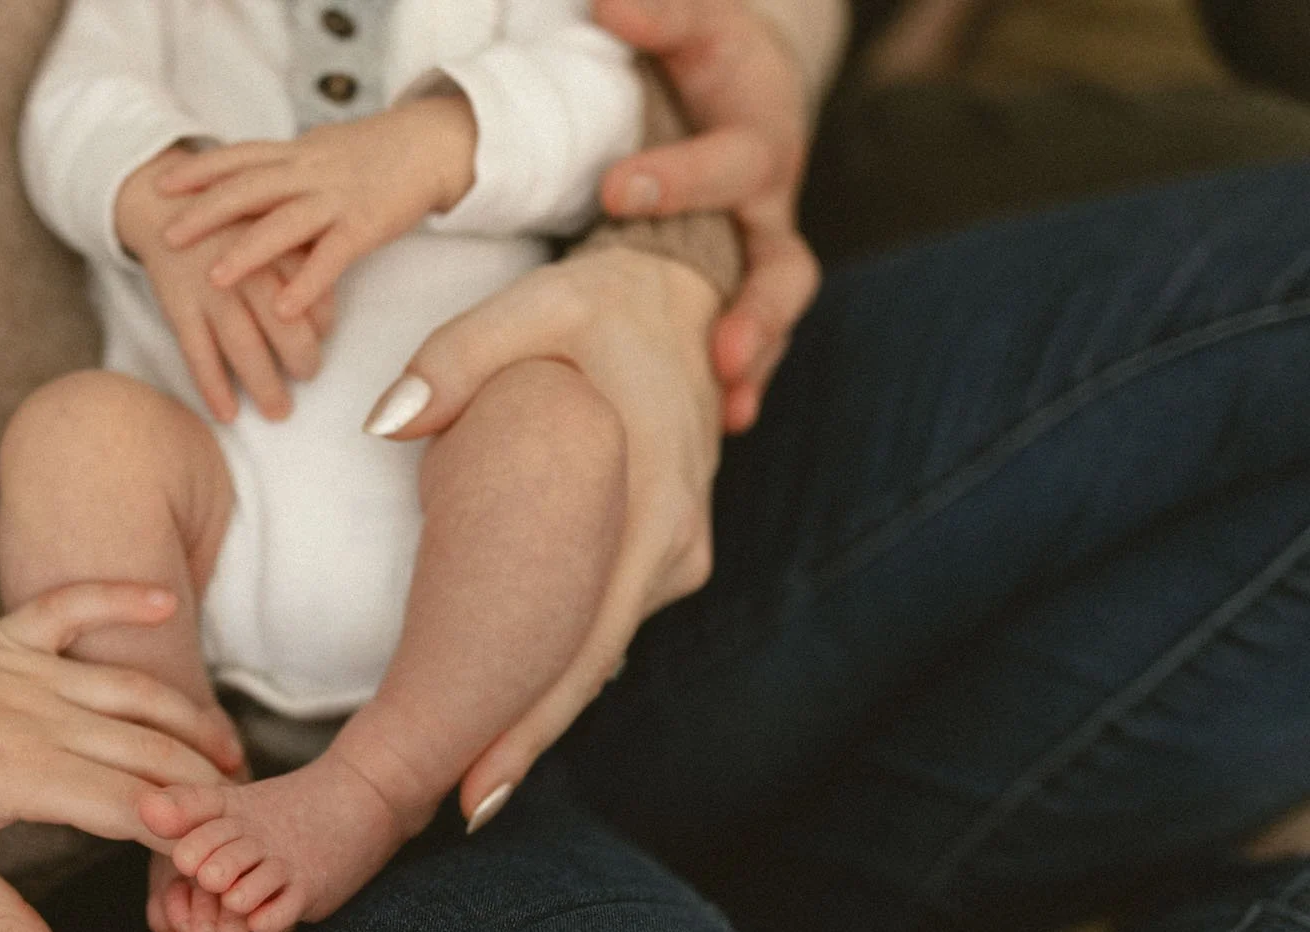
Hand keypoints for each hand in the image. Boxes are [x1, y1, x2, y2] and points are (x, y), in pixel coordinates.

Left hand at [0, 583, 241, 931]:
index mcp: (21, 774)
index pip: (131, 808)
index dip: (184, 835)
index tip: (220, 862)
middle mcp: (37, 714)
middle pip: (149, 751)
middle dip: (206, 787)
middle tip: (247, 821)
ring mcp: (25, 667)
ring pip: (130, 690)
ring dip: (188, 717)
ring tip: (232, 753)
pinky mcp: (4, 633)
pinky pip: (72, 606)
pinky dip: (118, 598)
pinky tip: (164, 601)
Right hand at [118, 148, 333, 422]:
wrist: (162, 203)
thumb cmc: (232, 221)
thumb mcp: (272, 224)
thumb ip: (302, 260)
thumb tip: (327, 314)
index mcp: (276, 245)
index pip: (312, 292)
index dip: (323, 322)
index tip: (323, 338)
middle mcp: (246, 268)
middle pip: (283, 324)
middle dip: (301, 358)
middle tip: (309, 376)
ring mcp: (209, 290)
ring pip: (242, 345)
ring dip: (263, 384)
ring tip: (279, 412)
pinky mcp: (177, 305)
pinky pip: (196, 353)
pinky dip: (212, 386)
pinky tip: (227, 414)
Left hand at [155, 95, 478, 322]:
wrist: (433, 142)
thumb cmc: (374, 153)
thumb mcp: (321, 152)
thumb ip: (284, 167)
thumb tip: (244, 177)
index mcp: (297, 154)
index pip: (239, 157)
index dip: (199, 171)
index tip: (162, 187)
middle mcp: (310, 172)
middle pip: (249, 189)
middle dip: (206, 213)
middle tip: (168, 237)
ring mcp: (338, 198)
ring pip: (284, 223)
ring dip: (246, 252)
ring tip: (214, 278)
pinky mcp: (367, 225)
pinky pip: (332, 257)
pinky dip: (306, 283)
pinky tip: (283, 309)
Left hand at [363, 247, 722, 825]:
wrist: (686, 292)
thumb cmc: (600, 304)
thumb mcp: (533, 305)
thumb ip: (456, 357)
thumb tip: (388, 422)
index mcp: (652, 501)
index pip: (587, 637)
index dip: (534, 718)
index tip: (478, 784)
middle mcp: (672, 546)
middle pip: (591, 666)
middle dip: (528, 741)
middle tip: (461, 811)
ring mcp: (672, 553)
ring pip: (598, 650)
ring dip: (541, 710)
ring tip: (472, 779)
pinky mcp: (657, 550)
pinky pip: (603, 621)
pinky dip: (559, 666)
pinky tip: (512, 709)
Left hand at [594, 0, 822, 432]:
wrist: (748, 83)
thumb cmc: (711, 54)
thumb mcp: (696, 20)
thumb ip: (658, 14)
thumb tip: (607, 3)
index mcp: (760, 142)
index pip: (731, 163)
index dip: (679, 179)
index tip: (617, 189)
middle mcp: (771, 211)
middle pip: (784, 268)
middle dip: (757, 312)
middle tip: (720, 350)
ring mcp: (760, 257)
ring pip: (773, 321)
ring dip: (755, 367)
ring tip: (728, 413)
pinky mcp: (741, 287)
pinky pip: (749, 344)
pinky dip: (739, 385)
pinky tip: (717, 429)